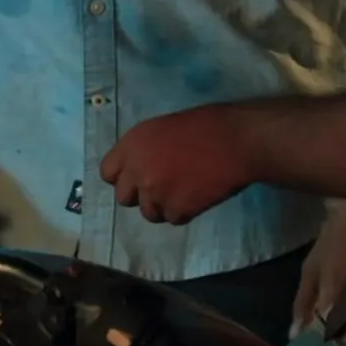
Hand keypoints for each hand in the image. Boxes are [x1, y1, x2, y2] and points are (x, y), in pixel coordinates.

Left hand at [99, 104, 256, 225]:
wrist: (238, 141)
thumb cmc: (208, 125)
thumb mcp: (164, 128)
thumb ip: (146, 150)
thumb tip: (143, 167)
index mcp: (132, 144)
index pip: (107, 173)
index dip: (123, 178)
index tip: (137, 178)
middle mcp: (138, 170)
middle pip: (124, 198)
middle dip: (141, 196)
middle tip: (162, 188)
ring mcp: (156, 193)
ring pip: (149, 213)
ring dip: (164, 206)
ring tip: (185, 191)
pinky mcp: (177, 209)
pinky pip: (174, 219)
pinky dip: (185, 211)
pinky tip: (198, 195)